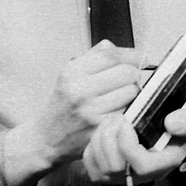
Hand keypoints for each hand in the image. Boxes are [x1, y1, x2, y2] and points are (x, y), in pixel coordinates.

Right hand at [4, 40, 141, 185]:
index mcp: (73, 72)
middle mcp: (80, 90)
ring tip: (123, 98)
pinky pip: (128, 112)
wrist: (44, 140)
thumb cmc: (61, 105)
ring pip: (132, 92)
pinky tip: (119, 112)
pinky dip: (128, 111)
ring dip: (134, 94)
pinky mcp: (100, 129)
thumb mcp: (70, 76)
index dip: (133, 55)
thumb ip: (93, 57)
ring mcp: (90, 111)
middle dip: (135, 75)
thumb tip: (114, 46)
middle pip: (128, 73)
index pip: (113, 55)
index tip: (141, 58)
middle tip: (131, 81)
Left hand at [82, 103, 185, 183]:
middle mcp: (146, 174)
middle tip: (119, 118)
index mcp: (167, 161)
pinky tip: (105, 131)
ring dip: (101, 139)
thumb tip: (170, 123)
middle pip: (115, 168)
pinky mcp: (111, 172)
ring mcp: (127, 176)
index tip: (127, 122)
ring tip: (113, 122)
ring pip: (100, 168)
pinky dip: (92, 146)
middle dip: (110, 138)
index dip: (127, 145)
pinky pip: (91, 165)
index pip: (141, 166)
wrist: (180, 128)